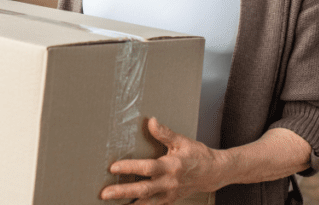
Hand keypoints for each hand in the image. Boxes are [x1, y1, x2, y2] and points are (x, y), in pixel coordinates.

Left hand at [99, 117, 224, 203]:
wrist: (214, 172)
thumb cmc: (198, 155)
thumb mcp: (182, 141)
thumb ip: (165, 133)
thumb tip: (151, 121)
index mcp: (172, 166)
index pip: (147, 168)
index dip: (130, 168)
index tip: (113, 168)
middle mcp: (169, 182)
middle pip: (143, 190)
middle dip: (123, 192)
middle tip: (105, 193)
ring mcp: (170, 194)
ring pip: (147, 203)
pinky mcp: (170, 200)